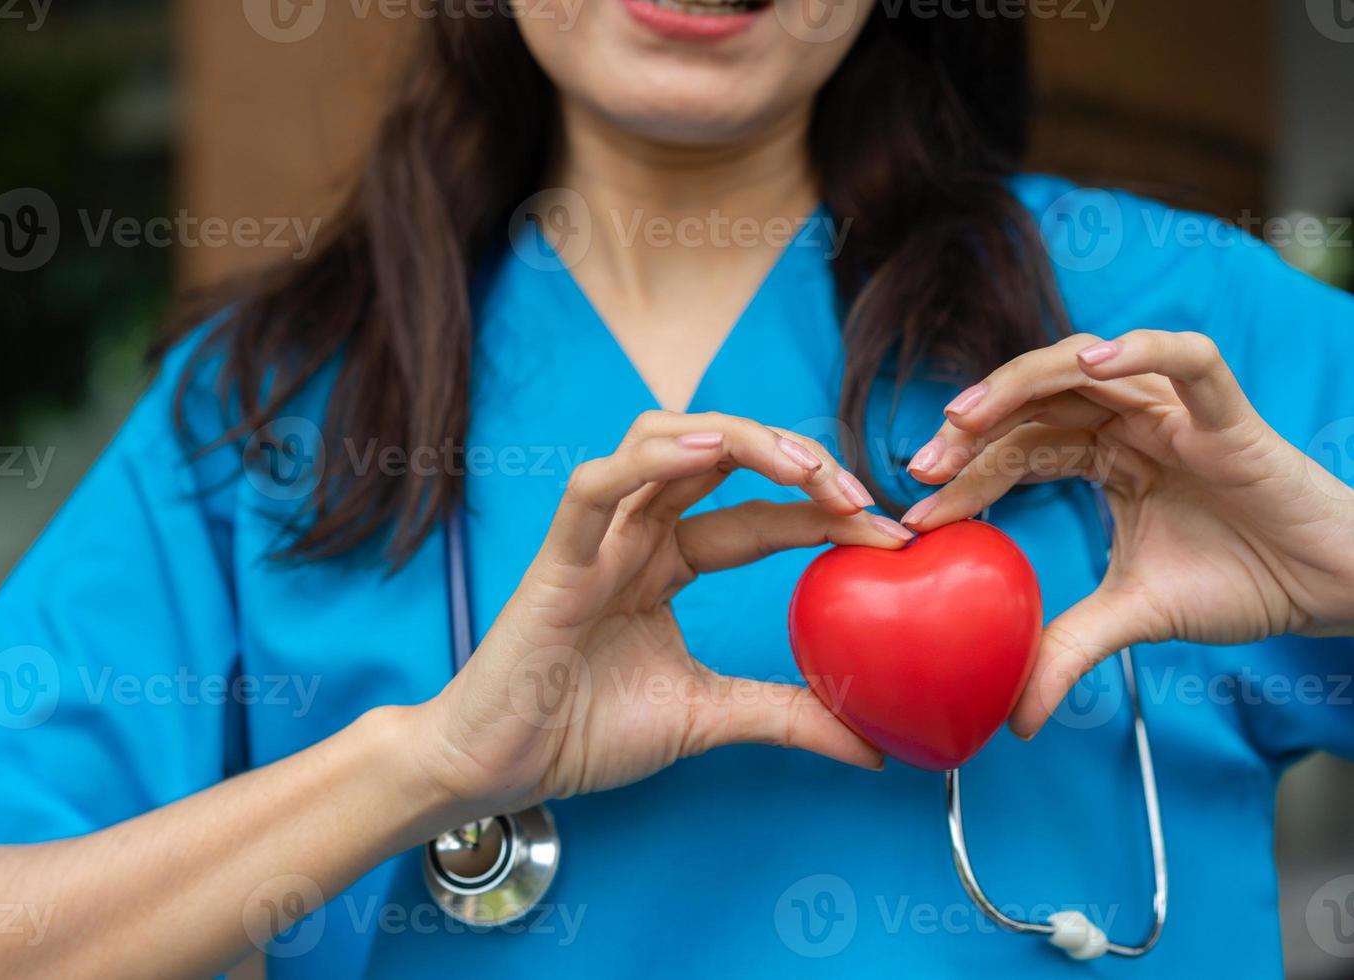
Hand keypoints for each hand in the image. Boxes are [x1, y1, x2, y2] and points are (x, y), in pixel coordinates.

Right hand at [416, 410, 915, 817]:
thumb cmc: (583, 731)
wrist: (499, 769)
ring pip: (661, 441)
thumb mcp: (709, 718)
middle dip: (795, 461)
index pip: (759, 517)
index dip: (825, 517)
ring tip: (801, 466)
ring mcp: (596, 538)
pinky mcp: (557, 558)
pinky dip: (648, 459)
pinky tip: (705, 451)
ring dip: (737, 440)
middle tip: (857, 496)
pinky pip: (596, 487)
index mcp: (668, 562)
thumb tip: (874, 747)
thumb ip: (787, 716)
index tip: (894, 537)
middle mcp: (636, 534)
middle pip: (720, 457)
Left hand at [901, 330, 1353, 736]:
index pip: (1017, 450)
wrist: (1327, 590)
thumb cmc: (1239, 583)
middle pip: (1035, 401)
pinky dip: (1143, 351)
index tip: (916, 513)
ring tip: (967, 416)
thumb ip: (1069, 650)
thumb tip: (1014, 721)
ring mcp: (1176, 412)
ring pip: (1088, 366)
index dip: (966, 475)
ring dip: (1021, 381)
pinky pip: (1190, 360)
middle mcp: (1131, 423)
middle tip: (923, 465)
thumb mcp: (1132, 617)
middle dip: (973, 428)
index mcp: (1104, 457)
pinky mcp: (1228, 415)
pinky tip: (1093, 364)